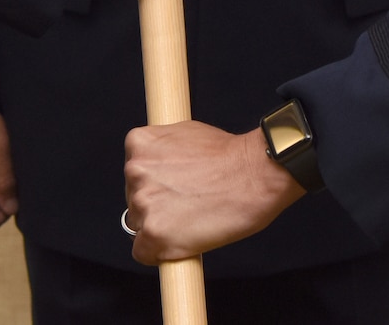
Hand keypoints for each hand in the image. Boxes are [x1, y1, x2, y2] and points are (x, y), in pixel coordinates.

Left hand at [122, 122, 303, 263]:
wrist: (254, 175)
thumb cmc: (230, 156)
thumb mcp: (187, 134)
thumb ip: (164, 151)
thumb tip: (160, 167)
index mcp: (139, 144)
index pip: (134, 174)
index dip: (155, 185)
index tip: (172, 190)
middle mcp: (134, 171)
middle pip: (135, 200)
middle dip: (157, 205)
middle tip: (187, 205)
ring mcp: (143, 203)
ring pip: (140, 226)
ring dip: (161, 227)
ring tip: (192, 220)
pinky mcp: (154, 234)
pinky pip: (143, 253)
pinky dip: (161, 253)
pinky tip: (183, 242)